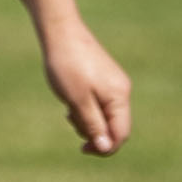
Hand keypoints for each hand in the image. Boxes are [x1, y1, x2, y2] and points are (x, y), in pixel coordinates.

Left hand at [40, 18, 132, 155]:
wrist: (61, 34)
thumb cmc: (68, 67)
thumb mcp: (78, 101)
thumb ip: (94, 125)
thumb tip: (106, 147)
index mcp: (119, 96)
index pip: (121, 134)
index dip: (104, 148)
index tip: (82, 148)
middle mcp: (121, 90)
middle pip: (113, 127)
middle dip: (93, 132)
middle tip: (70, 119)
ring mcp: (113, 84)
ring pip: (105, 116)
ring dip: (87, 120)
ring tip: (68, 109)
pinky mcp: (103, 79)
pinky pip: (100, 104)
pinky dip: (86, 109)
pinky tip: (71, 102)